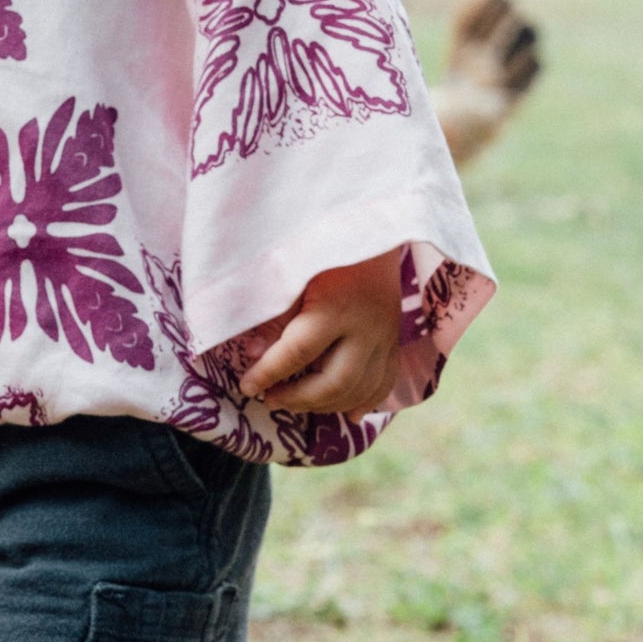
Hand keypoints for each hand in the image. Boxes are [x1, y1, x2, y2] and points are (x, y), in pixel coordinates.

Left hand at [237, 248, 401, 416]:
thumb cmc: (325, 248)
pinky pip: (384, 383)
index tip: (246, 386)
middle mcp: (366, 327)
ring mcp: (386, 337)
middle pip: (334, 382)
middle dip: (297, 398)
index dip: (268, 374)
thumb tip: (256, 356)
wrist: (376, 227)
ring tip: (296, 402)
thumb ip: (276, 315)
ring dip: (326, 405)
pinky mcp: (396, 340)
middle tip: (270, 397)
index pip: (297, 353)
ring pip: (360, 390)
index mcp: (335, 306)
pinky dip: (364, 402)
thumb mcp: (294, 272)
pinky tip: (347, 414)